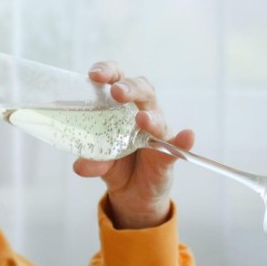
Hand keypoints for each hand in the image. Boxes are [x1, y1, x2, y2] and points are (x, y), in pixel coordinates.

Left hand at [73, 61, 194, 229]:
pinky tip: (187, 136)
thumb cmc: (116, 164)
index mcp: (121, 106)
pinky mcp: (169, 155)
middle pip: (142, 89)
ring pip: (158, 115)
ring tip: (142, 119)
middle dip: (130, 87)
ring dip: (151, 116)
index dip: (108, 71)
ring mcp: (157, 132)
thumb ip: (92, 161)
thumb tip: (80, 165)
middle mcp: (142, 112)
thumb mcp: (100, 163)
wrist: (133, 194)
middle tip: (117, 92)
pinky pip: (177, 146)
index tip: (94, 75)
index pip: (118, 78)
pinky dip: (183, 140)